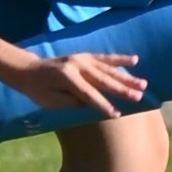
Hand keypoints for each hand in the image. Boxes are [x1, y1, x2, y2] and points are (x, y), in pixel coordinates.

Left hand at [13, 51, 146, 117]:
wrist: (29, 70)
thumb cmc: (38, 90)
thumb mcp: (50, 101)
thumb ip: (71, 101)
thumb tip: (92, 103)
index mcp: (66, 77)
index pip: (88, 94)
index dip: (103, 105)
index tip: (117, 115)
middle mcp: (76, 64)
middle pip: (103, 79)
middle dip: (121, 89)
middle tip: (138, 97)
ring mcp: (81, 58)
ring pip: (108, 69)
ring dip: (126, 77)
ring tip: (142, 84)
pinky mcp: (84, 56)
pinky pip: (105, 58)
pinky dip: (120, 59)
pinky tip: (134, 60)